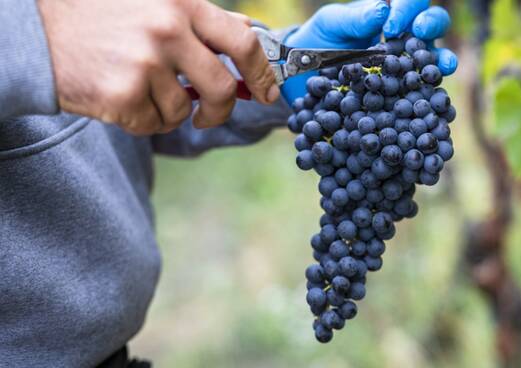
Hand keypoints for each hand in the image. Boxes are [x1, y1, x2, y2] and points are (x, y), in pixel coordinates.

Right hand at [38, 0, 279, 134]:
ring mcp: (144, 63)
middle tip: (207, 114)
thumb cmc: (106, 19)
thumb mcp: (157, 3)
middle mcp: (167, 30)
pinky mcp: (121, 94)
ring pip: (183, 111)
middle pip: (222, 88)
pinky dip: (143, 119)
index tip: (267, 91)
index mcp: (182, 4)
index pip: (243, 41)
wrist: (40, 32)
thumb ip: (202, 20)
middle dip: (220, 110)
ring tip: (142, 92)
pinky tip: (122, 98)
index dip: (262, 73)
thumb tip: (251, 31)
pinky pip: (154, 124)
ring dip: (170, 112)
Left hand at [281, 0, 457, 103]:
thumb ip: (355, 17)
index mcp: (389, 14)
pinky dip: (430, 93)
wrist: (302, 76)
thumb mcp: (331, 24)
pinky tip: (434, 96)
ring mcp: (406, 67)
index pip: (411, 3)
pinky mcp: (402, 93)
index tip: (390, 25)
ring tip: (443, 66)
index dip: (407, 10)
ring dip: (441, 60)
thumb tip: (384, 9)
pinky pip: (422, 91)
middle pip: (432, 25)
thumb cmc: (318, 41)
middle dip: (432, 26)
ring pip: (434, 58)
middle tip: (421, 32)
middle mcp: (404, 38)